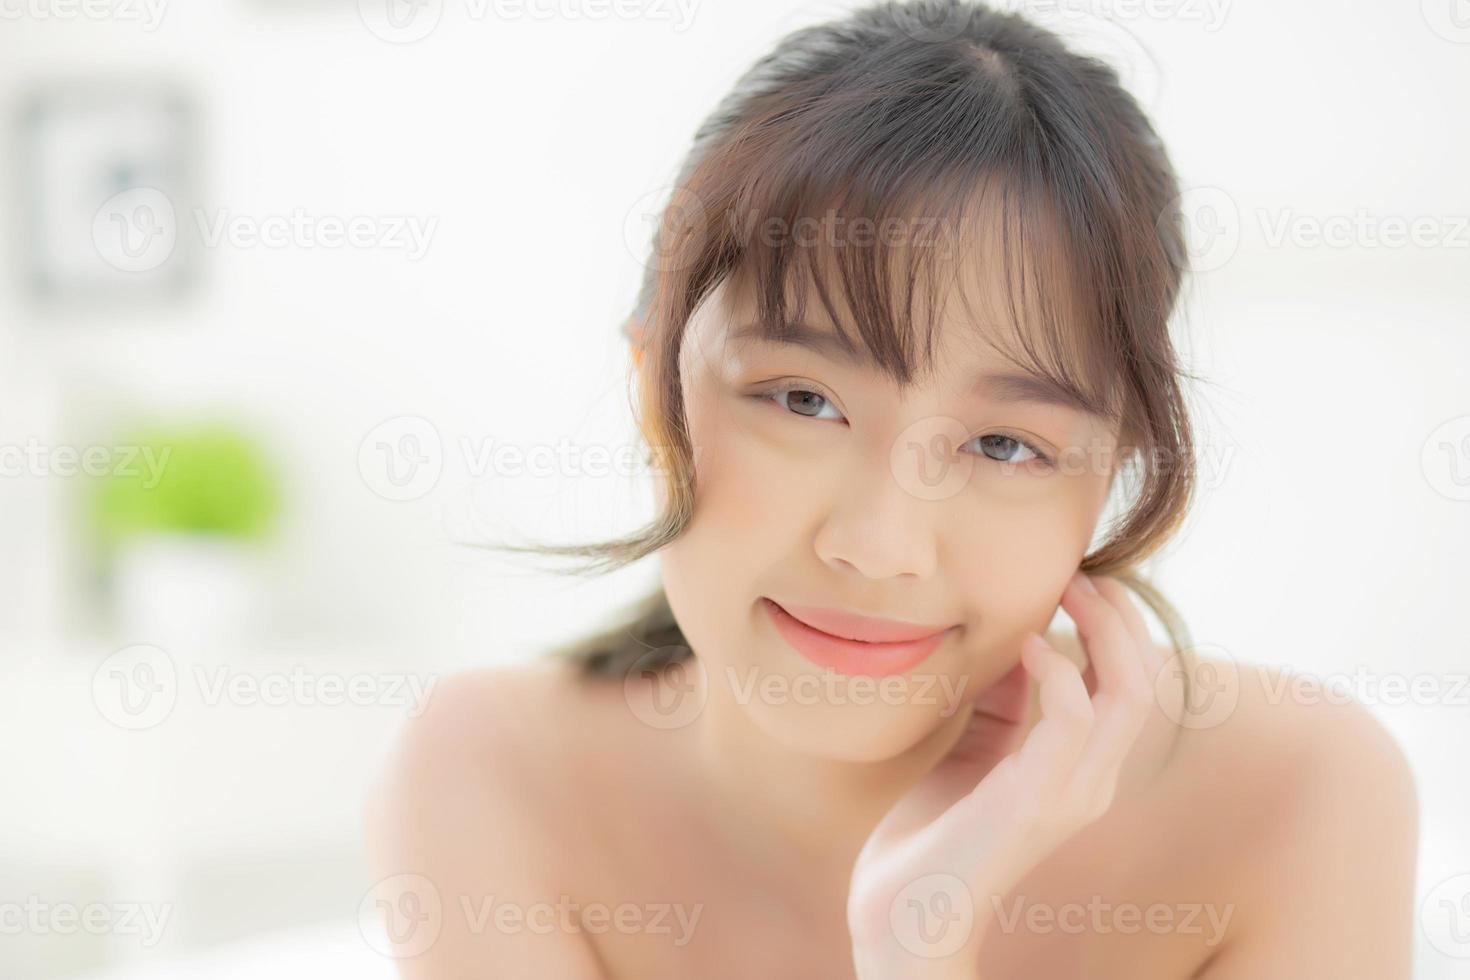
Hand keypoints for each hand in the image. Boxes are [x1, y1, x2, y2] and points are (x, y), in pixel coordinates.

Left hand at [846, 572, 1164, 978]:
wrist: (905, 906)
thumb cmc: (934, 828)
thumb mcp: (977, 746)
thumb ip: (1007, 702)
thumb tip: (1021, 639)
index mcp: (1084, 772)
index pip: (1131, 687)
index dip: (1116, 629)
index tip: (1080, 580)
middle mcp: (1091, 784)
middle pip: (1144, 681)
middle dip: (1119, 617)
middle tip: (1081, 572)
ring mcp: (1070, 794)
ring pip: (1127, 693)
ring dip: (1101, 629)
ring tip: (1067, 588)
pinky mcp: (1035, 799)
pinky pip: (1073, 719)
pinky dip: (1057, 671)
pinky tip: (1026, 645)